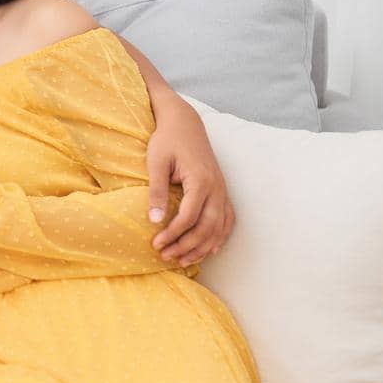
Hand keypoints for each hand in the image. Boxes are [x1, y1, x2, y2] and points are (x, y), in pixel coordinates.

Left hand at [145, 119, 234, 265]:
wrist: (184, 122)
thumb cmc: (167, 140)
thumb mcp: (156, 162)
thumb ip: (157, 191)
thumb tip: (154, 220)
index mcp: (200, 180)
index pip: (188, 217)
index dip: (172, 234)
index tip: (155, 244)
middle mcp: (216, 187)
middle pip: (207, 227)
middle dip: (186, 246)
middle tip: (165, 256)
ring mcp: (222, 190)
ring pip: (219, 227)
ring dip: (202, 247)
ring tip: (182, 260)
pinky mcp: (222, 190)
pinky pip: (228, 220)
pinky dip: (220, 237)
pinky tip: (210, 250)